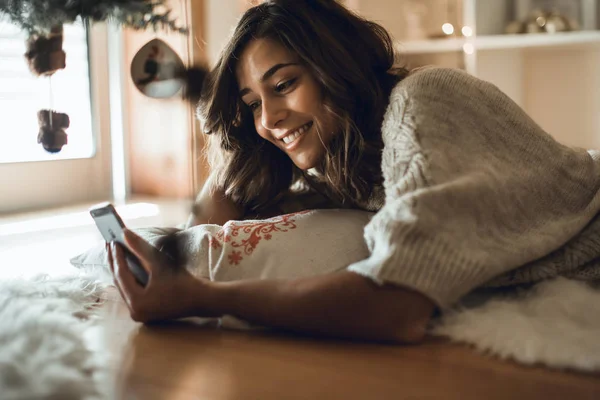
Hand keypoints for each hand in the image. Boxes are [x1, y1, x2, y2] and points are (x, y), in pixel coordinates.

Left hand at [107, 229, 221, 322]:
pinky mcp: (146, 311)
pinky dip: (130, 278)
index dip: (117, 257)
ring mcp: (140, 313)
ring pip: (125, 287)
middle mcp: (135, 312)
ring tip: (116, 252)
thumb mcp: (160, 263)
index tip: (112, 241)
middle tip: (110, 244)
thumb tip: (124, 233)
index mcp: (137, 303)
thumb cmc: (184, 282)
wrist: (203, 299)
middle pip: (120, 283)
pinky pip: (132, 292)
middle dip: (115, 262)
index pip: (121, 276)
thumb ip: (140, 248)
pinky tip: (127, 265)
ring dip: (121, 270)